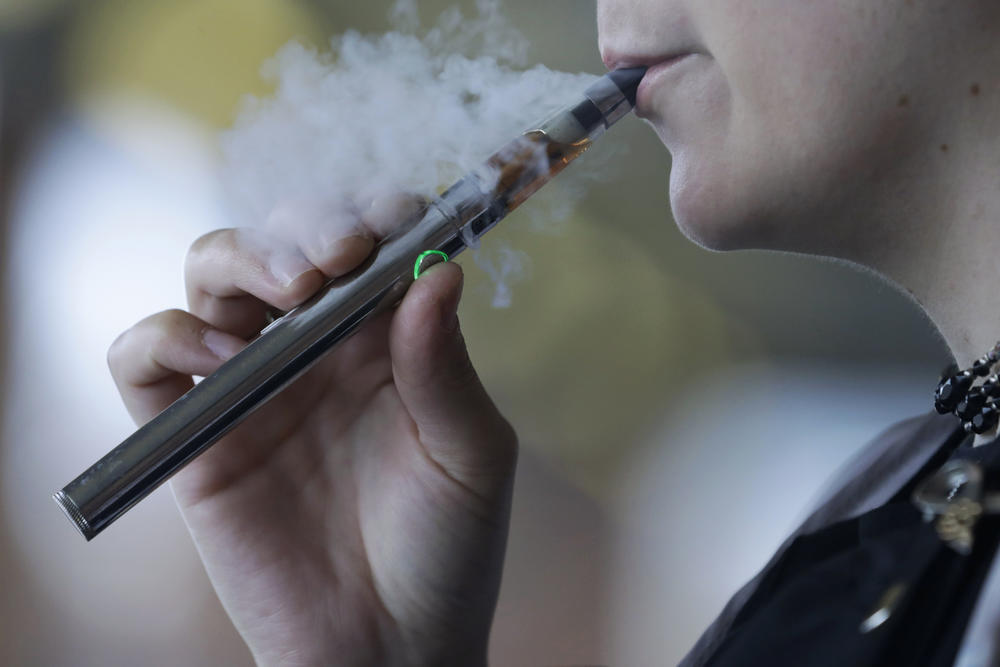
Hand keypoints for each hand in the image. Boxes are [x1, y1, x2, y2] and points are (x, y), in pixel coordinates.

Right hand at [108, 204, 517, 665]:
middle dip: (304, 227)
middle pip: (283, 241)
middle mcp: (316, 348)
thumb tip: (437, 272)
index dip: (373, 215)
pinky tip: (215, 355)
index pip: (368, 244)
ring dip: (237, 259)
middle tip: (336, 260)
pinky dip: (163, 336)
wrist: (386, 648)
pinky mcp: (196, 434)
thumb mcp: (469, 456)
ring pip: (211, 275)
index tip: (389, 222)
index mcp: (387, 340)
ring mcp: (252, 385)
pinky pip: (144, 359)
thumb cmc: (446, 552)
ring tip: (285, 295)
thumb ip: (445, 367)